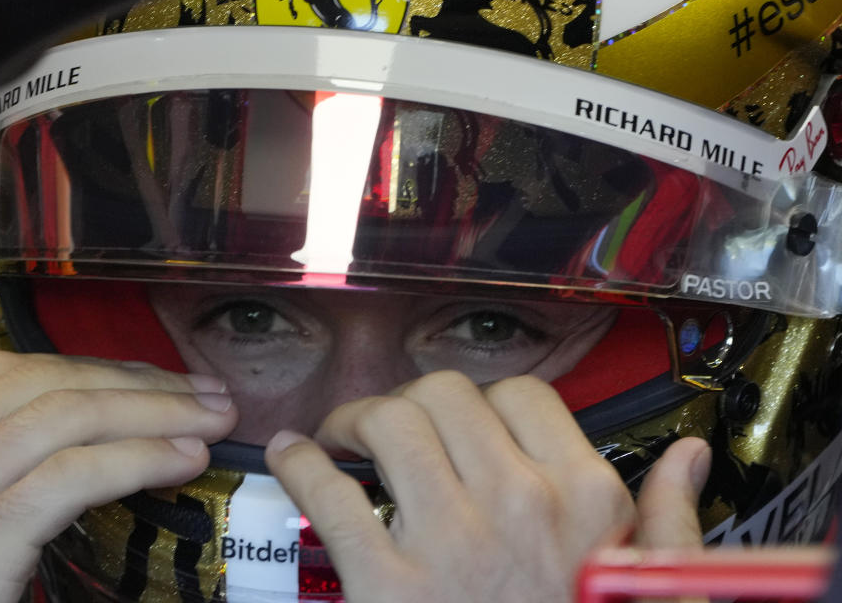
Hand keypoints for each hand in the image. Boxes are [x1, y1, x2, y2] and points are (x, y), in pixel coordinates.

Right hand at [0, 350, 237, 602]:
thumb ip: (1, 458)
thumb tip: (107, 419)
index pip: (3, 372)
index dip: (92, 367)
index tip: (157, 378)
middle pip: (43, 385)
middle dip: (138, 384)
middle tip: (205, 395)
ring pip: (66, 418)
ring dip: (155, 413)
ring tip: (211, 423)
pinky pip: (72, 476)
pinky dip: (139, 458)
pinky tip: (183, 460)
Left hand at [265, 371, 709, 602]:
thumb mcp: (650, 591)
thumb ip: (670, 520)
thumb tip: (687, 458)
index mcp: (585, 499)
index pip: (523, 396)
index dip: (485, 398)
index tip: (463, 418)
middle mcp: (519, 503)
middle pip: (447, 395)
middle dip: (411, 397)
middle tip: (393, 421)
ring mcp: (451, 541)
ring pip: (391, 424)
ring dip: (355, 416)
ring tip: (342, 432)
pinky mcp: (388, 584)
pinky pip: (332, 493)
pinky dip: (301, 464)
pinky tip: (292, 456)